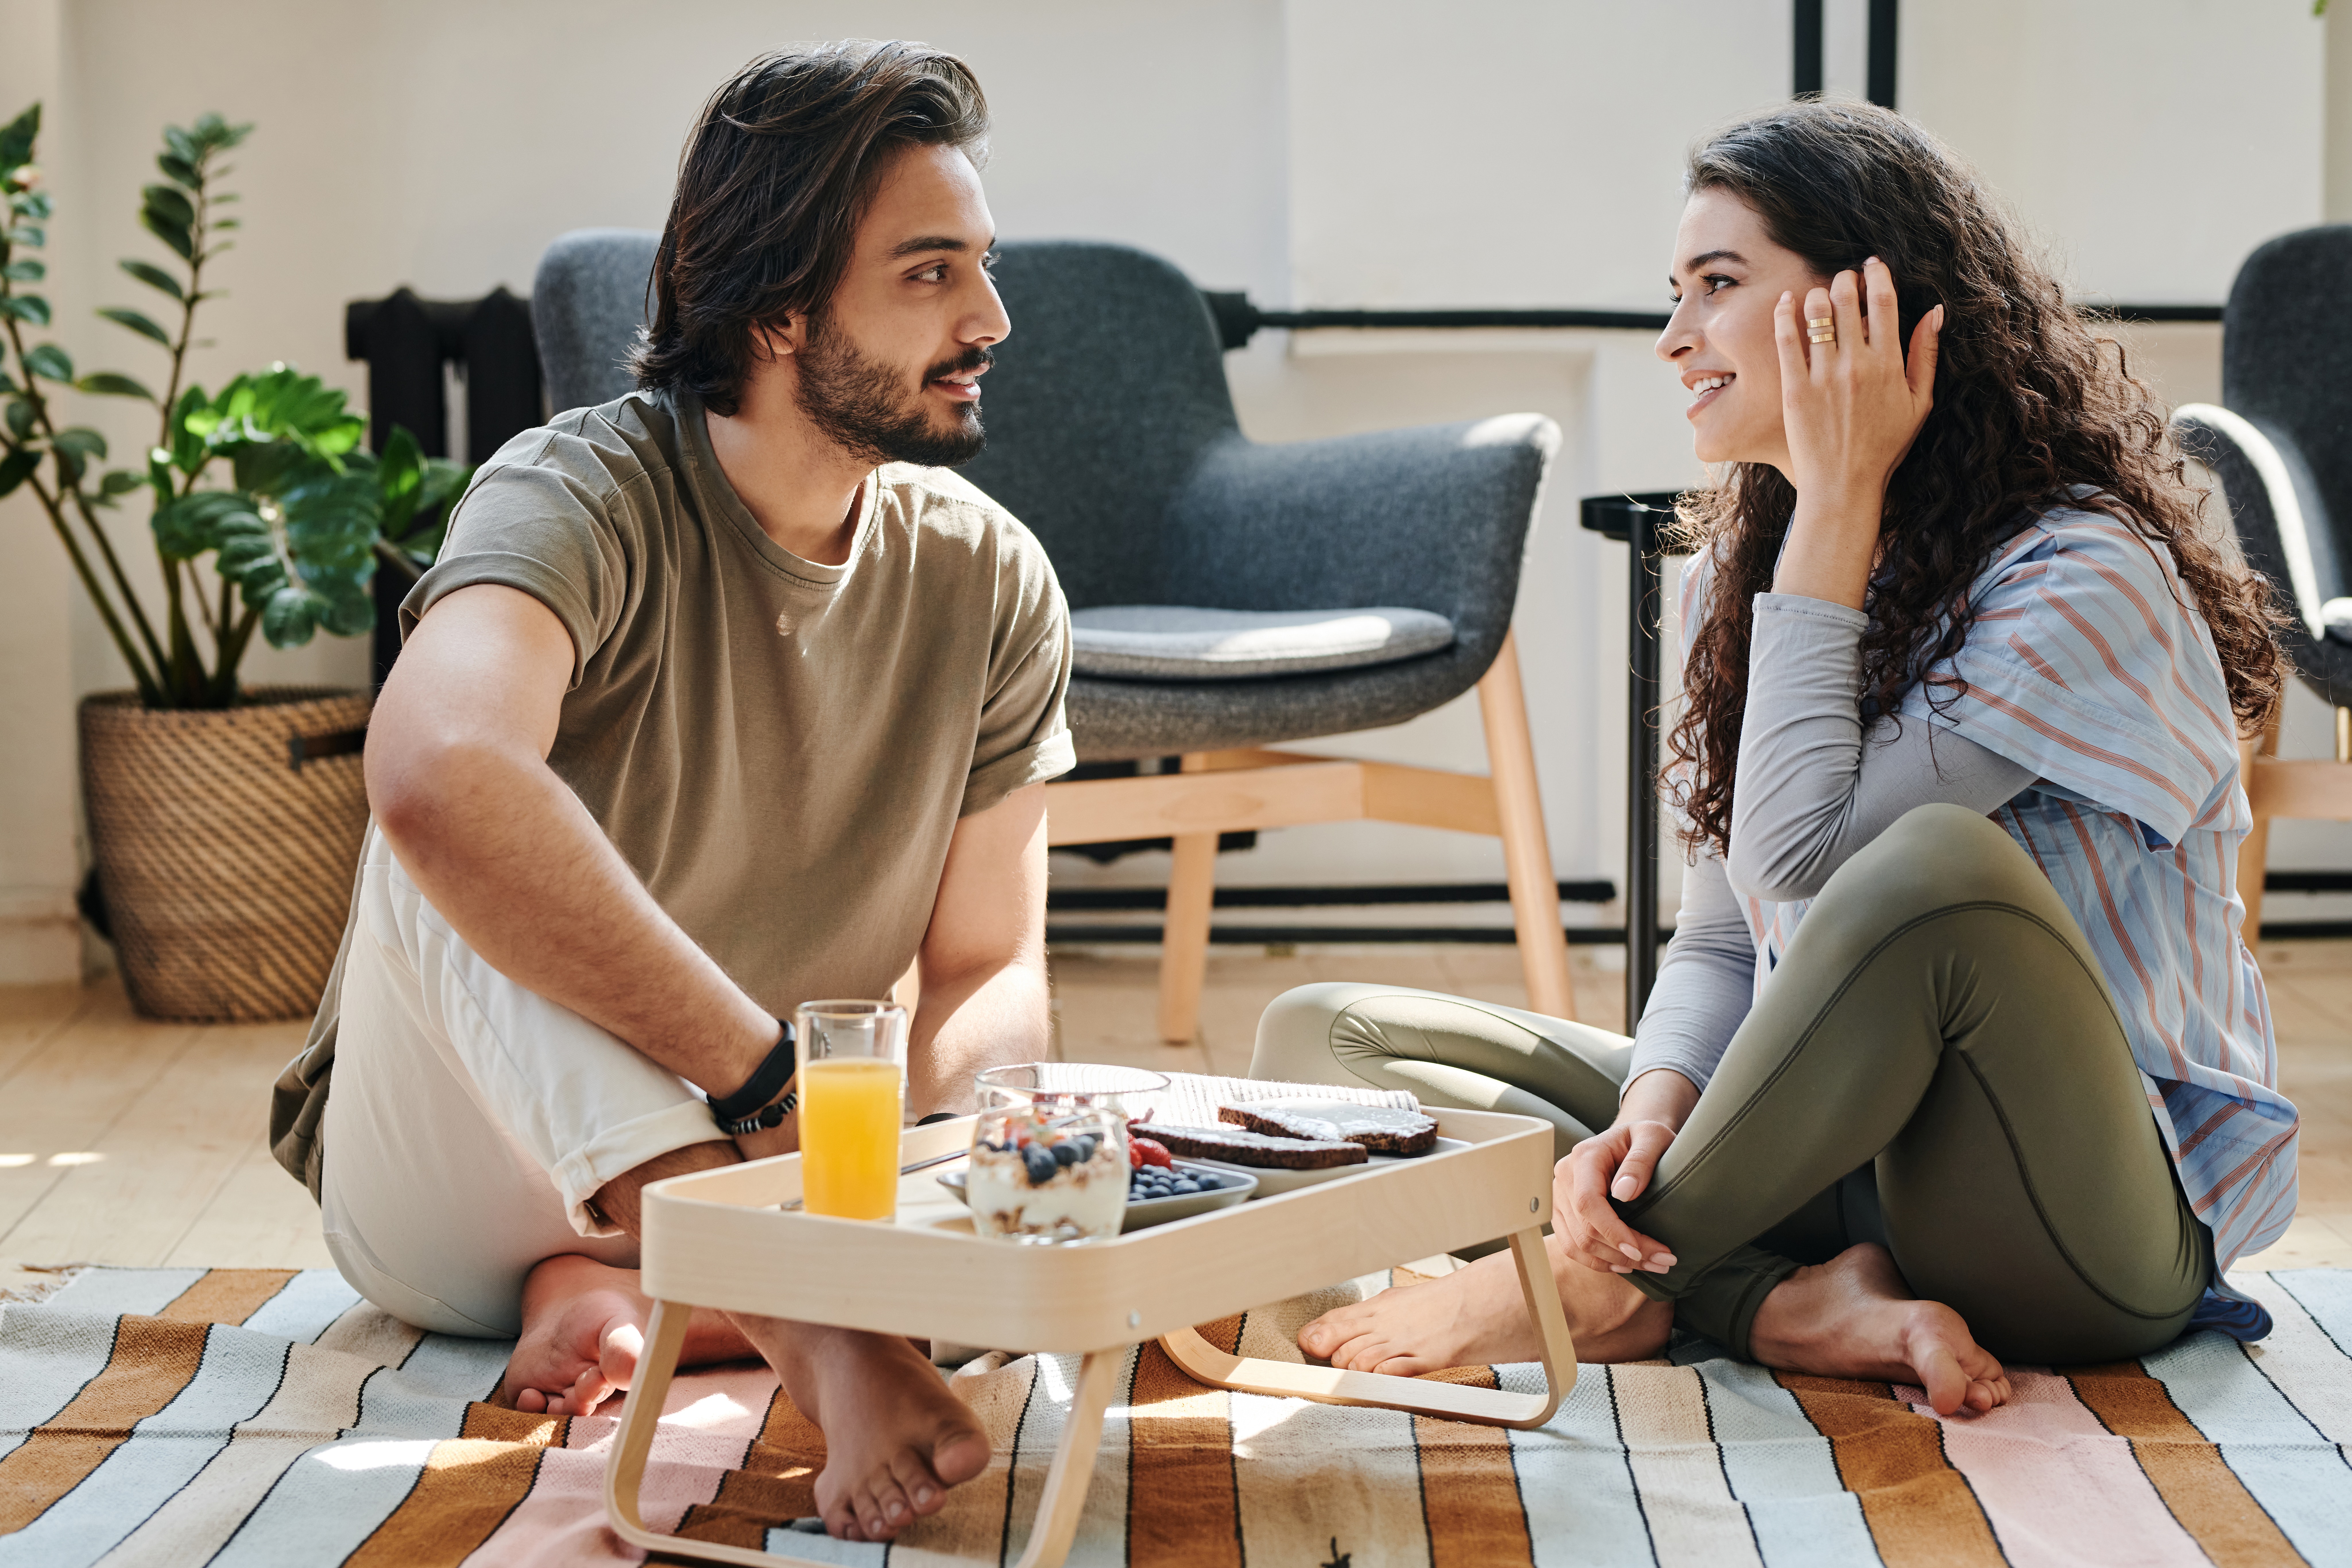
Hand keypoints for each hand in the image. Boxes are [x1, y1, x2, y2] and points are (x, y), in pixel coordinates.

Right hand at [1553, 1121, 1679, 1275]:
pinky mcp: (1563, 1213)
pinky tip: (1625, 1265)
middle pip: (1585, 1229)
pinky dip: (1598, 1261)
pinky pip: (1573, 1246)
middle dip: (1624, 1253)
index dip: (1612, 1231)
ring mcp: (1560, 1197)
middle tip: (1664, 1261)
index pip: (1588, 1202)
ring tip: (1651, 1265)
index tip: (1640, 1250)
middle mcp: (1565, 1177)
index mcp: (1583, 1157)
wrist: (1631, 1140)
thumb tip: (1623, 1192)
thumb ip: (1641, 1160)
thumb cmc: (1645, 1138)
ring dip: (1615, 1262)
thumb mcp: (1653, 1138)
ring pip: (1578, 1244)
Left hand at [1773, 257, 1942, 506]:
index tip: (1871, 265)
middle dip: (1846, 279)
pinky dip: (1785, 315)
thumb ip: (1927, 355)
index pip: (1884, 302)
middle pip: (1849, 300)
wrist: (1844, 484)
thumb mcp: (1919, 403)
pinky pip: (1787, 340)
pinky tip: (1786, 301)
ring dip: (1818, 294)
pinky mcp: (1794, 389)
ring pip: (1817, 314)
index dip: (1877, 275)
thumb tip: (1936, 310)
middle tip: (1844, 278)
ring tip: (1820, 295)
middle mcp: (1856, 365)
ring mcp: (1823, 376)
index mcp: (1888, 365)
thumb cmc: (1885, 445)